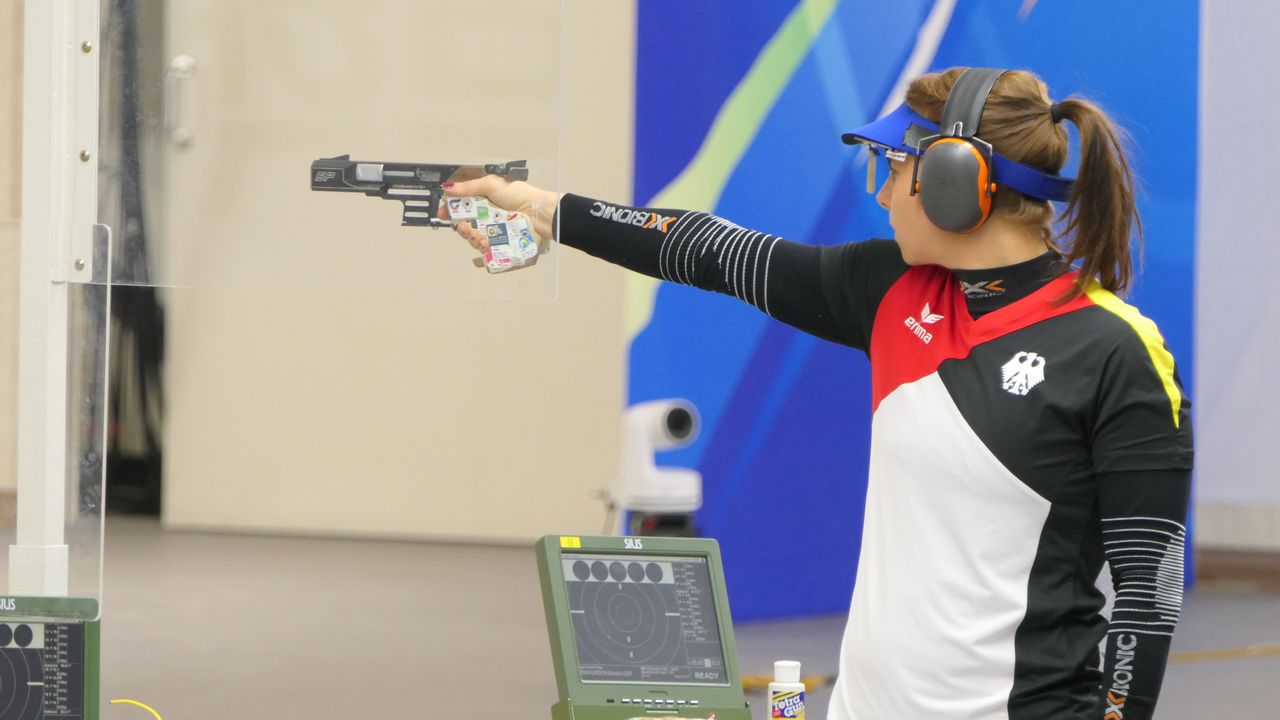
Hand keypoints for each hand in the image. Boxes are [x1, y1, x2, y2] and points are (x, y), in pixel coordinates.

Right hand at [438, 176, 560, 252]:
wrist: (540, 213)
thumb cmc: (519, 195)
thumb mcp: (492, 184)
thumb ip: (468, 187)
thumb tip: (447, 188)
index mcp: (484, 201)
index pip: (462, 207)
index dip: (450, 211)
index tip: (441, 214)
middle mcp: (487, 217)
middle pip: (465, 226)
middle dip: (461, 228)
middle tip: (464, 228)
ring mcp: (494, 232)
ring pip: (474, 239)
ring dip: (472, 239)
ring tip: (478, 237)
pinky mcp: (501, 245)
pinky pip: (486, 251)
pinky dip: (482, 249)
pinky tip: (483, 245)